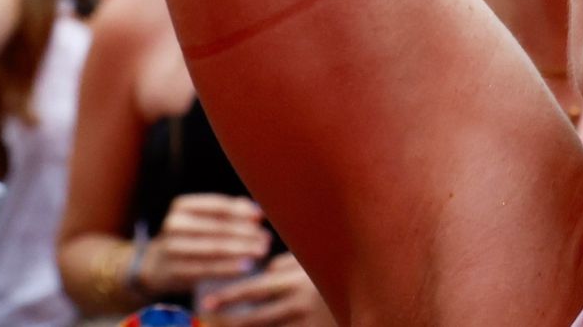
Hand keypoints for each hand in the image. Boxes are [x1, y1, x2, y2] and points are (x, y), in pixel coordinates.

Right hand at [135, 194, 270, 295]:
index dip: (241, 211)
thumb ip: (230, 212)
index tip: (260, 217)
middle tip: (266, 238)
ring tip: (261, 251)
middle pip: (218, 228)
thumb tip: (257, 213)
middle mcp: (173, 225)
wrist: (155, 266)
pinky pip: (207, 269)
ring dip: (242, 250)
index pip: (217, 206)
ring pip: (214, 249)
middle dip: (246, 233)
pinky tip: (247, 267)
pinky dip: (229, 268)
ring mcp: (171, 249)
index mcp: (182, 206)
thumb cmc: (191, 235)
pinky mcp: (174, 271)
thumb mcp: (203, 219)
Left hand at [199, 253, 333, 326]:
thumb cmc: (341, 271)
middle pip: (254, 313)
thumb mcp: (317, 261)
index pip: (255, 288)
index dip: (229, 295)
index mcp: (299, 277)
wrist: (375, 292)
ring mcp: (305, 319)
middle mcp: (299, 300)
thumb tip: (266, 269)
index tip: (207, 301)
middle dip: (228, 316)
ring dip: (243, 326)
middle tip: (207, 314)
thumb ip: (292, 264)